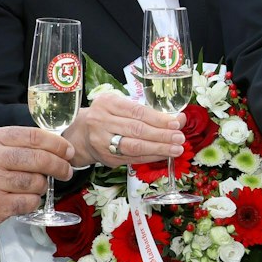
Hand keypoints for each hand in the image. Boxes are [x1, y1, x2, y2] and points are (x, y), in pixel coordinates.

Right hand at [0, 126, 74, 231]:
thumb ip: (15, 143)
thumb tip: (53, 146)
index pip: (33, 136)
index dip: (56, 144)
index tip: (68, 151)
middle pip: (39, 159)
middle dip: (59, 166)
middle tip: (66, 171)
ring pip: (36, 182)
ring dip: (42, 185)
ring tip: (37, 186)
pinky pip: (28, 203)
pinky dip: (33, 202)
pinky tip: (26, 199)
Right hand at [66, 92, 183, 167]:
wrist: (81, 135)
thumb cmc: (108, 116)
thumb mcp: (123, 106)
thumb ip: (148, 111)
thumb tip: (179, 118)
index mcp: (107, 103)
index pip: (137, 112)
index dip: (158, 119)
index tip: (176, 123)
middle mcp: (101, 121)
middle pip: (137, 130)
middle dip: (162, 135)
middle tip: (180, 138)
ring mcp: (102, 141)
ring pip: (135, 146)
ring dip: (159, 149)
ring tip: (176, 149)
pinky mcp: (107, 158)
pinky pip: (133, 158)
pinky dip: (151, 157)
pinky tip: (164, 155)